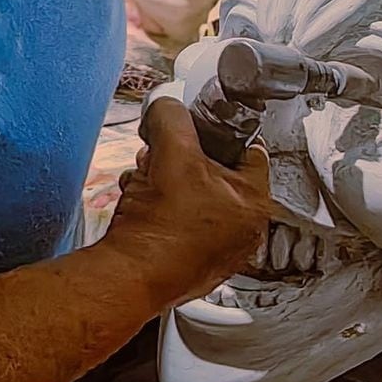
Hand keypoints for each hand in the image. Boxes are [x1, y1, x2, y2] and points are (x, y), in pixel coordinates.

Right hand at [106, 96, 270, 307]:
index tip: (194, 125)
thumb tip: (167, 106)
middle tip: (162, 155)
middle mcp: (241, 230)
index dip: (215, 130)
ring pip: (191, 192)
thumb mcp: (171, 152)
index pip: (247, 146)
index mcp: (253, 204)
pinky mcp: (187, 259)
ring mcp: (214, 248)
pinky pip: (176, 217)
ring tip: (145, 181)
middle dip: (181, 156)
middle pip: (214, 169)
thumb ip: (172, 117)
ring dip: (163, 179)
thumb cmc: (161, 229)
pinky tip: (140, 204)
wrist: (128, 276)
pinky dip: (156, 206)